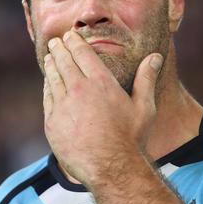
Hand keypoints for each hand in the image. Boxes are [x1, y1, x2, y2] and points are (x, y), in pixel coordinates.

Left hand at [42, 30, 163, 185]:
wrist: (109, 167)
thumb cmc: (130, 138)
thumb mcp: (144, 107)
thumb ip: (146, 79)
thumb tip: (155, 57)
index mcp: (101, 82)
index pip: (83, 54)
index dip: (75, 42)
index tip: (70, 36)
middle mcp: (79, 89)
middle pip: (64, 61)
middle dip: (59, 49)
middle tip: (56, 42)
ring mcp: (63, 105)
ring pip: (53, 78)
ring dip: (51, 64)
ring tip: (49, 57)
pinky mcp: (52, 121)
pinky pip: (48, 98)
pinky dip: (47, 86)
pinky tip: (48, 83)